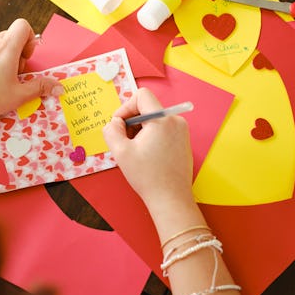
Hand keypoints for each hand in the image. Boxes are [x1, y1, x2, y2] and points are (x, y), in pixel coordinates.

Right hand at [103, 88, 195, 213]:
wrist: (171, 199)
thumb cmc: (148, 177)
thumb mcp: (121, 152)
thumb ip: (111, 130)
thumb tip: (114, 122)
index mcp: (162, 119)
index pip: (141, 95)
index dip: (125, 108)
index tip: (119, 126)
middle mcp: (175, 121)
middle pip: (147, 108)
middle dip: (132, 122)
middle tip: (125, 142)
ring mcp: (182, 131)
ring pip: (154, 119)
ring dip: (140, 130)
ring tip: (136, 151)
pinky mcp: (183, 141)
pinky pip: (163, 129)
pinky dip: (151, 137)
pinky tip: (147, 156)